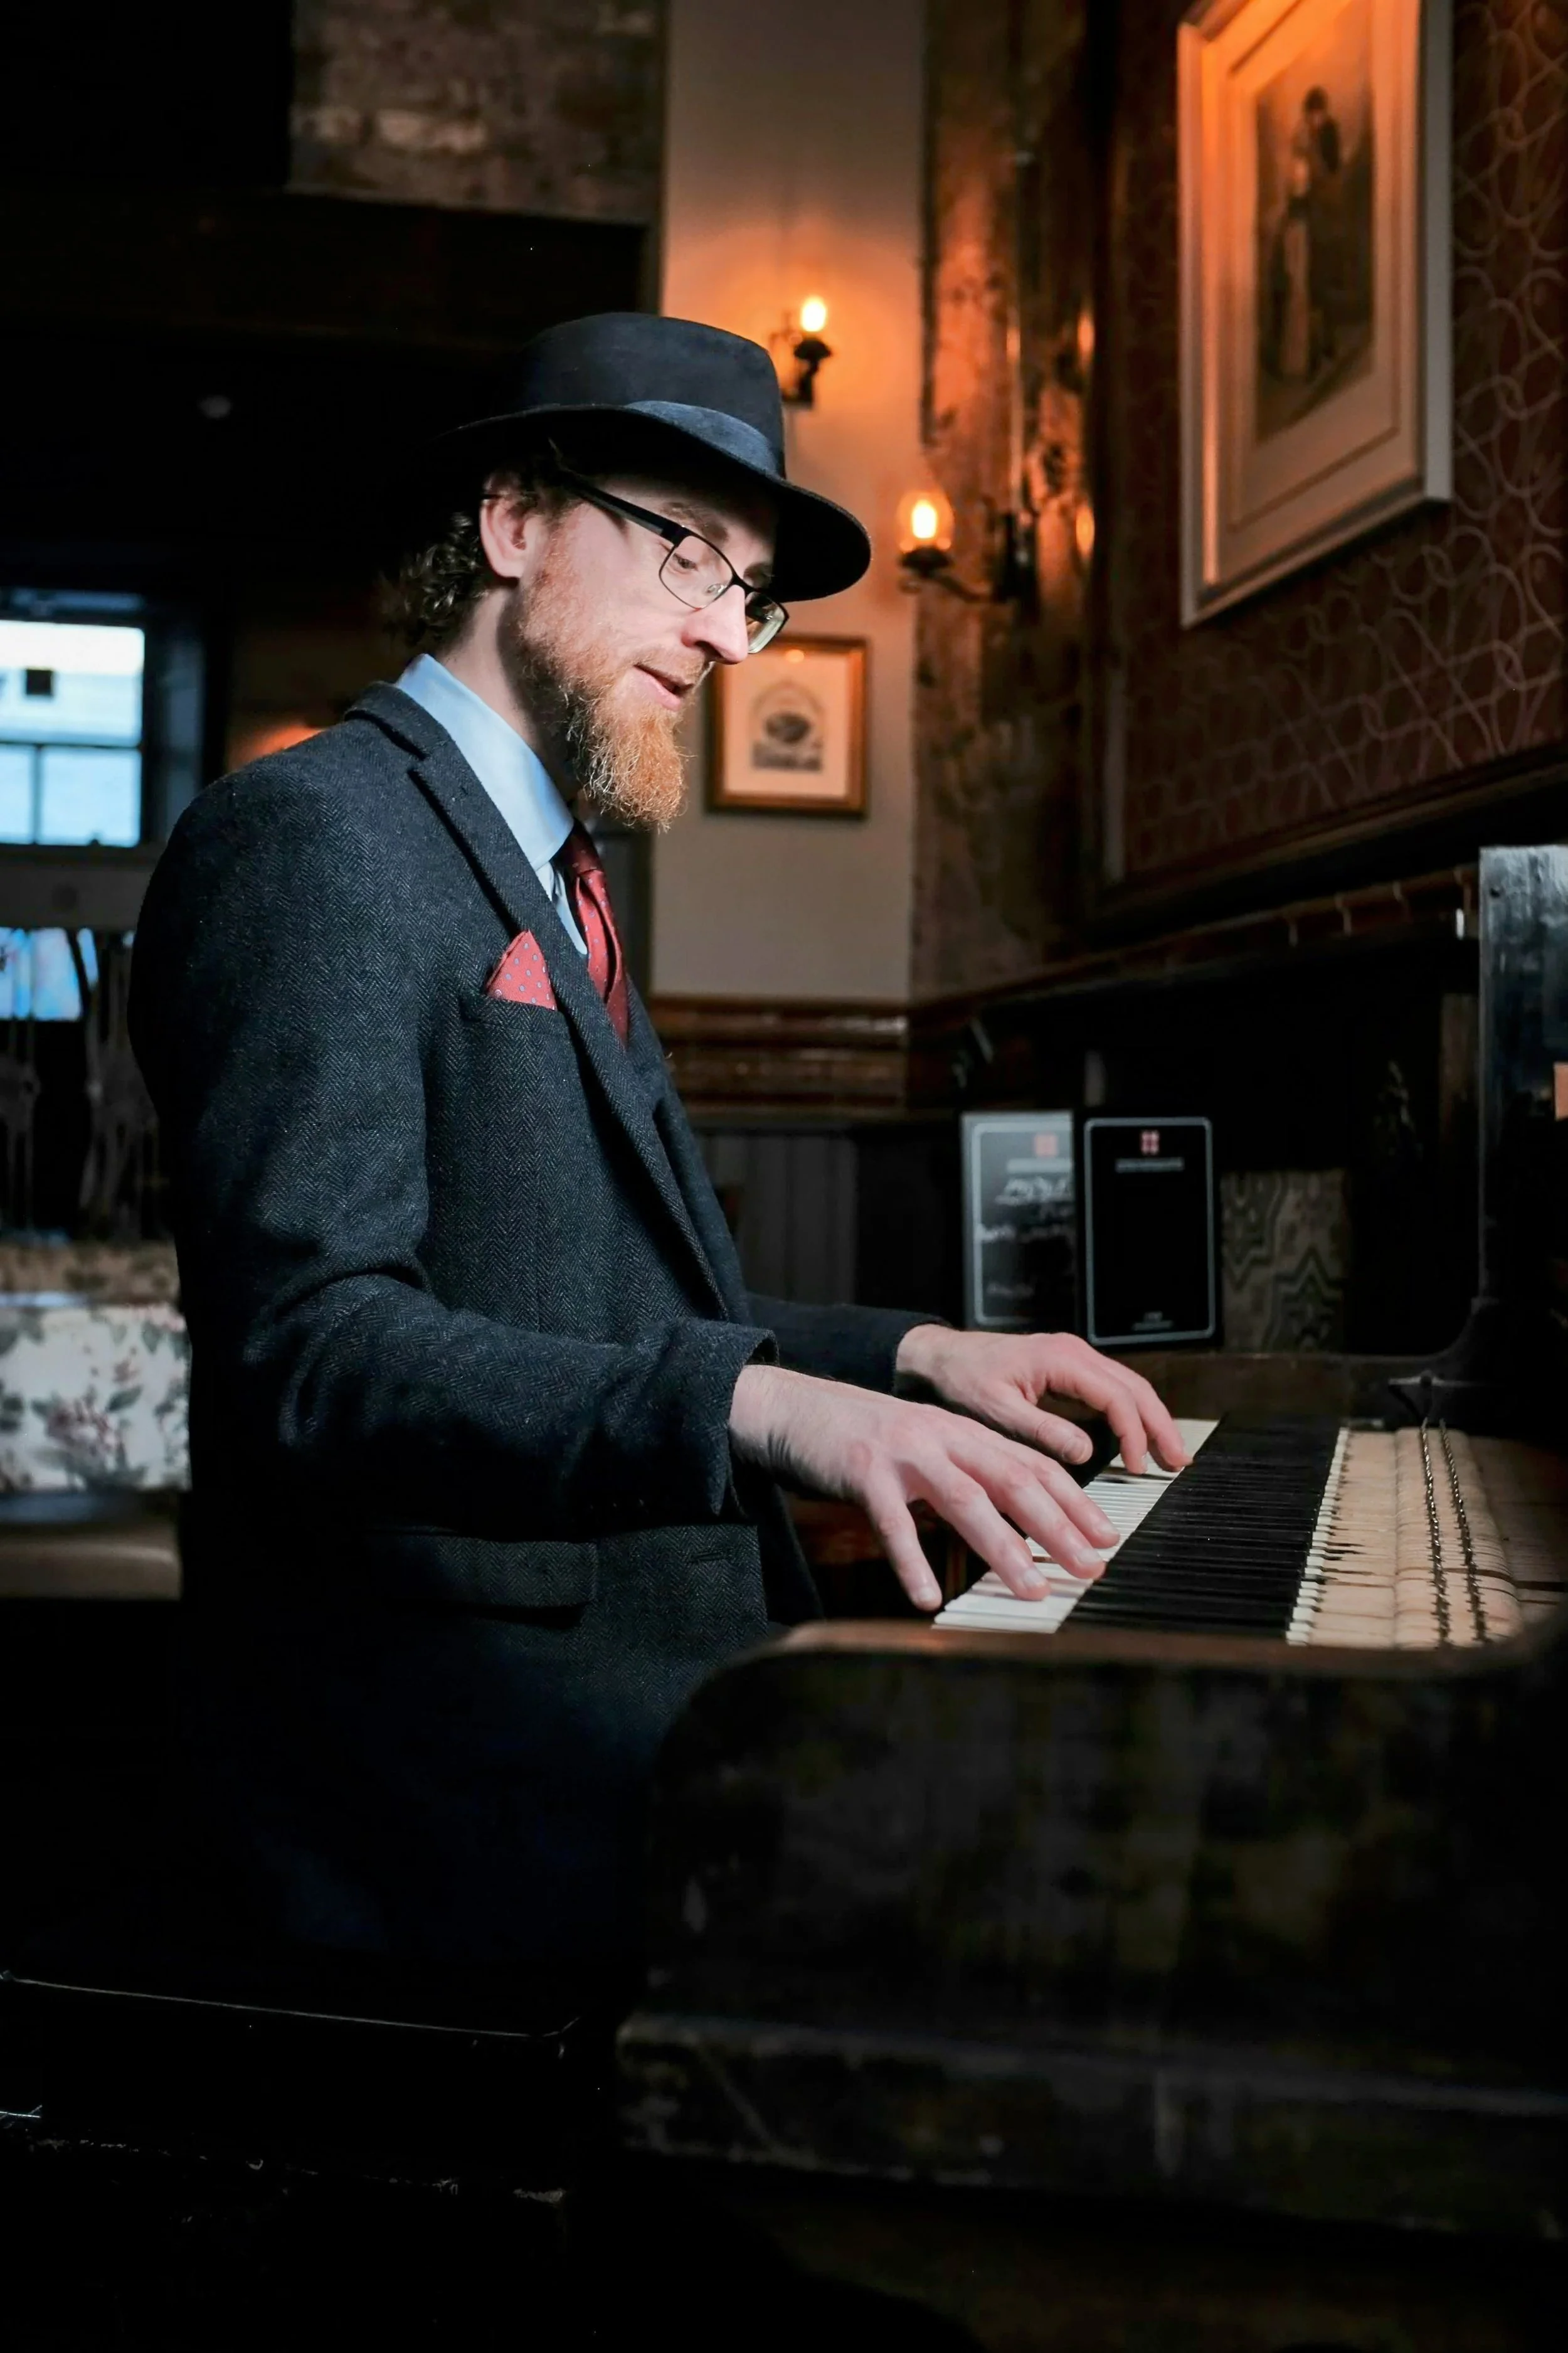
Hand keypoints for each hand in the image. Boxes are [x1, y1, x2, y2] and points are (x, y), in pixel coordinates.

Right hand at [729, 1363, 1121, 1613]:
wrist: (797, 1406)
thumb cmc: (867, 1437)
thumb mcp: (929, 1446)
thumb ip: (970, 1475)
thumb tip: (1021, 1523)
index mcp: (966, 1432)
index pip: (1035, 1465)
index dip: (1075, 1502)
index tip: (1106, 1539)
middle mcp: (944, 1437)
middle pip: (1015, 1481)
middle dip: (1059, 1528)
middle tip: (1091, 1568)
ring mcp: (905, 1453)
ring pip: (966, 1500)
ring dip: (1004, 1549)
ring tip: (1032, 1589)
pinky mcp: (864, 1472)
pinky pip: (893, 1524)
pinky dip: (911, 1563)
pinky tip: (926, 1598)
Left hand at [894, 1326, 1186, 1476]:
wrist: (940, 1357)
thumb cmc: (962, 1380)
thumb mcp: (997, 1410)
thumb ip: (1041, 1431)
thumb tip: (1087, 1452)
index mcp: (1061, 1359)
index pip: (1116, 1397)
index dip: (1133, 1434)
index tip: (1137, 1467)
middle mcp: (1074, 1353)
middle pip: (1134, 1388)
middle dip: (1159, 1426)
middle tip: (1177, 1463)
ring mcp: (1074, 1358)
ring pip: (1128, 1386)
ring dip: (1150, 1419)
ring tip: (1168, 1455)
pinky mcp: (1069, 1368)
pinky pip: (1112, 1388)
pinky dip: (1131, 1413)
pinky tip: (1138, 1438)